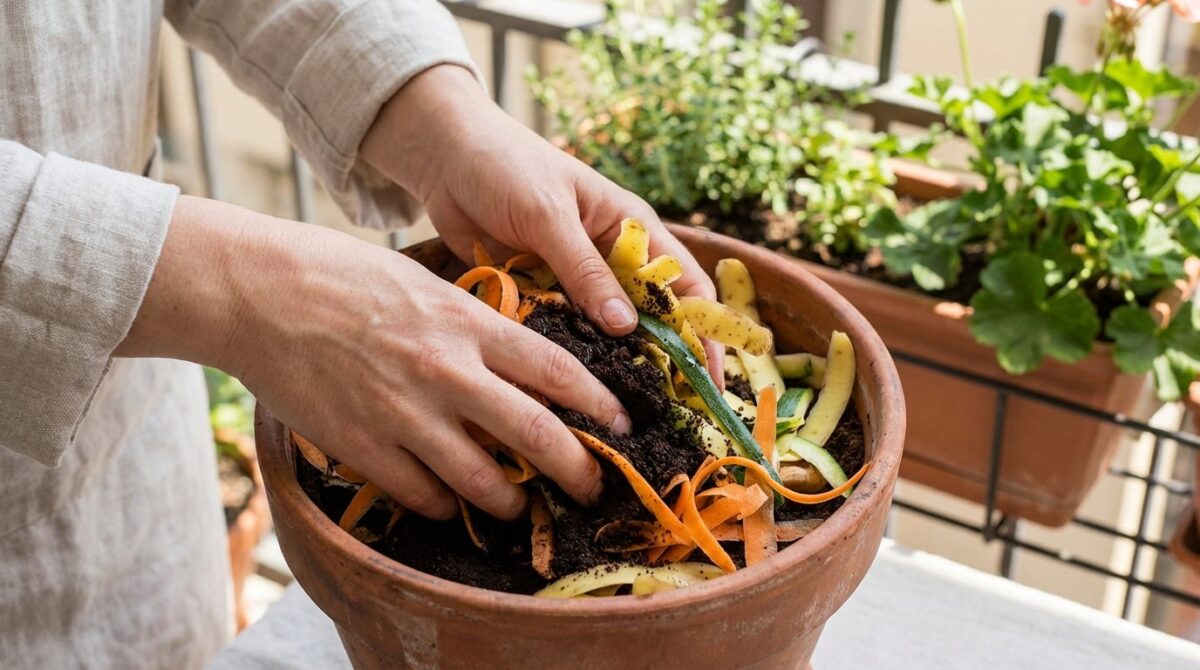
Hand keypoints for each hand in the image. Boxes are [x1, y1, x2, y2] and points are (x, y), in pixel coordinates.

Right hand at [117, 196, 630, 519]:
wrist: (263, 293)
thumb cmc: (344, 274)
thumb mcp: (426, 281)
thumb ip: (474, 322)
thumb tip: (516, 353)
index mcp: (469, 324)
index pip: (558, 372)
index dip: (600, 406)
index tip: (621, 425)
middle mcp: (448, 372)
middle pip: (536, 435)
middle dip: (577, 469)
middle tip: (594, 487)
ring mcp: (406, 414)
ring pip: (482, 480)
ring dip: (510, 500)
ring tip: (519, 505)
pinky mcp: (364, 445)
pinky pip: (421, 493)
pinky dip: (442, 503)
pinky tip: (448, 500)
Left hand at [361, 65, 724, 380]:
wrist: (443, 157)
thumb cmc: (506, 166)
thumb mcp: (549, 215)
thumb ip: (585, 271)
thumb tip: (628, 328)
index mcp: (631, 229)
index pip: (686, 288)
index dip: (704, 335)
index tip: (708, 383)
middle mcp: (610, 260)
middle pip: (649, 321)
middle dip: (659, 365)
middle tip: (662, 417)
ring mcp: (574, 282)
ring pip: (603, 335)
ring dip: (609, 368)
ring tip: (616, 416)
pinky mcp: (538, 294)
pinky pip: (559, 333)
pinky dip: (564, 358)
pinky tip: (565, 394)